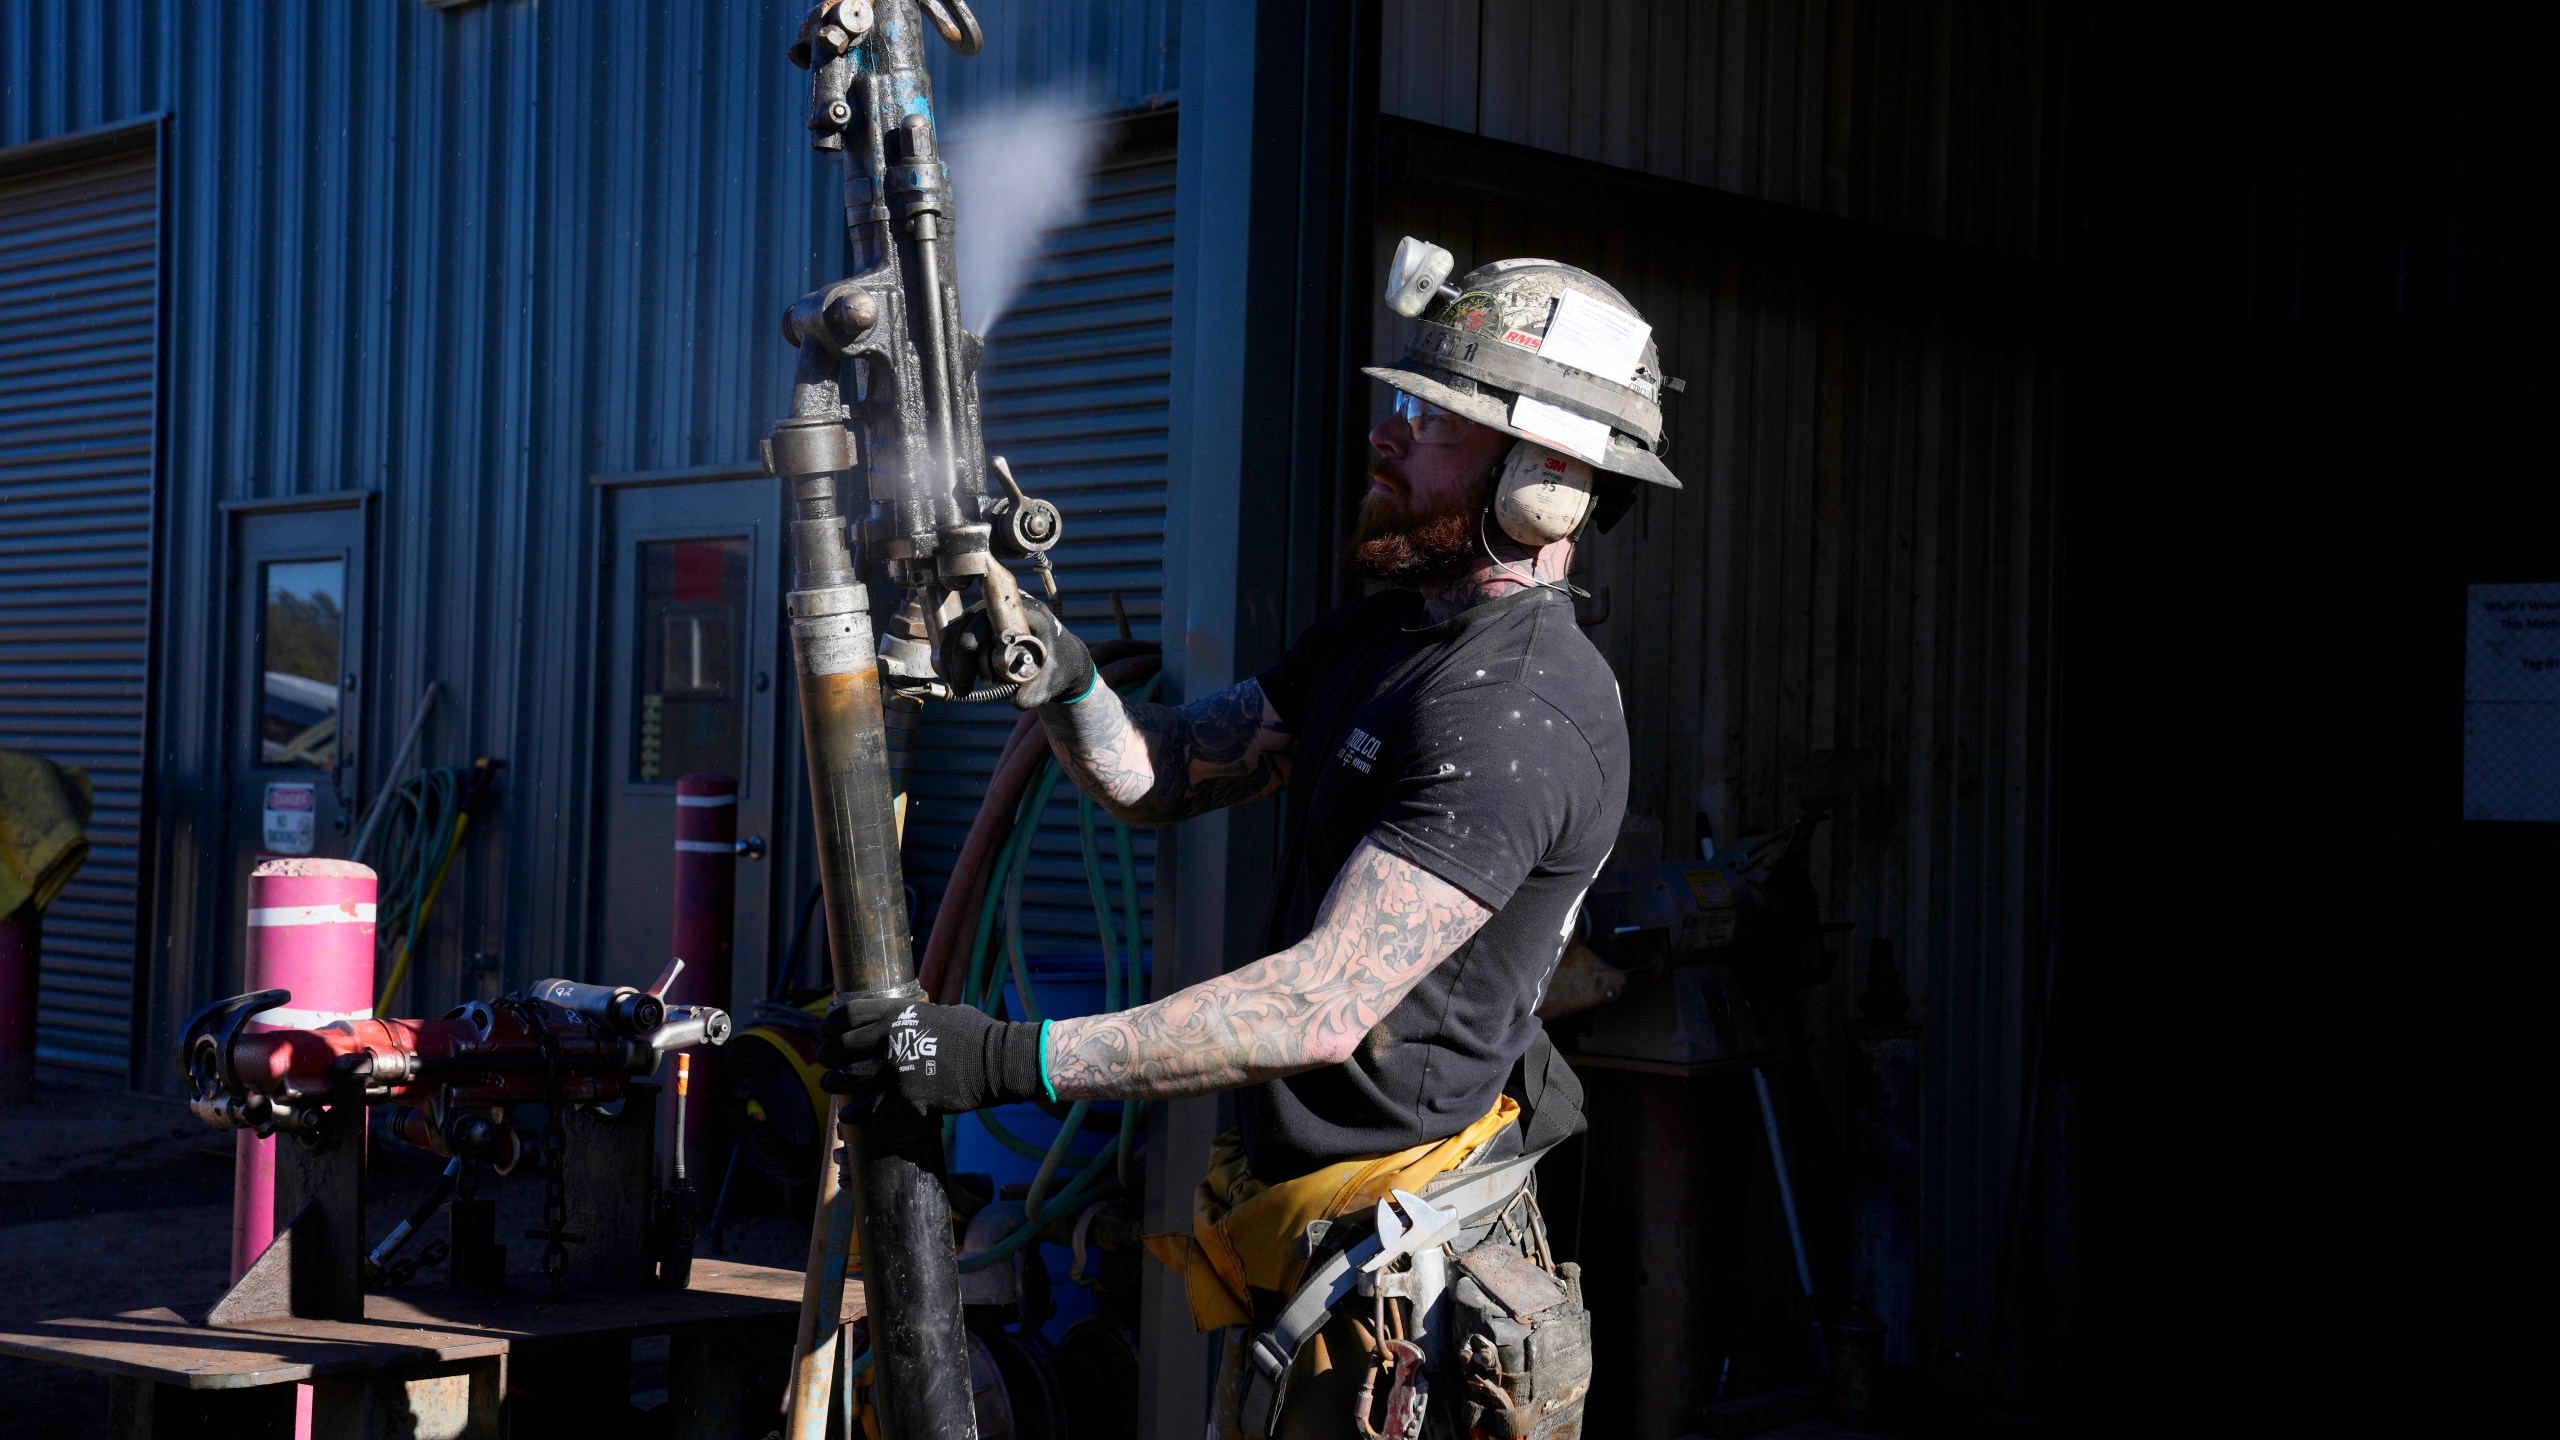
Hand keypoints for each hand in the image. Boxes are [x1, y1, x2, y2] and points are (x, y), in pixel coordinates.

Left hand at [818, 996, 1045, 1116]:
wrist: (995, 1062)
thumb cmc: (976, 1034)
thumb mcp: (941, 1013)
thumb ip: (914, 1017)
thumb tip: (904, 1019)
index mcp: (896, 1013)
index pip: (848, 1014)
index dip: (831, 1022)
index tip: (825, 1029)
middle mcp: (888, 1039)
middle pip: (840, 1045)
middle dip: (827, 1054)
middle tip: (824, 1059)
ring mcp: (894, 1070)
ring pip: (847, 1078)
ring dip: (833, 1082)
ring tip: (829, 1083)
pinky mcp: (903, 1098)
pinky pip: (867, 1109)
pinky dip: (853, 1113)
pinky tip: (846, 1115)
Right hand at [944, 595, 1095, 709]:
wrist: (1059, 660)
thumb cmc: (1058, 667)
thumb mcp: (1052, 682)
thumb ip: (1036, 693)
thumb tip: (1017, 702)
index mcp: (1030, 614)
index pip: (995, 618)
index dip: (978, 639)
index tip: (971, 664)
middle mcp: (1006, 609)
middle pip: (971, 624)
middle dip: (962, 658)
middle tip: (962, 687)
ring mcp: (990, 614)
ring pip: (958, 629)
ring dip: (953, 660)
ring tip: (960, 688)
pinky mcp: (979, 625)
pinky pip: (955, 635)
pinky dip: (951, 657)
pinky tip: (954, 678)